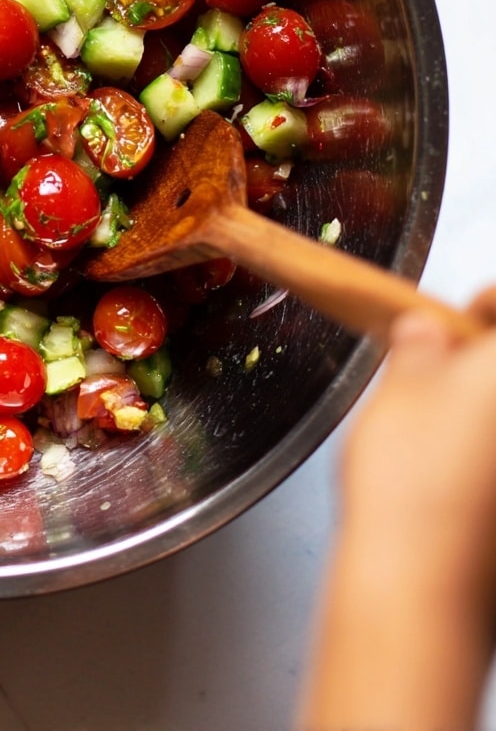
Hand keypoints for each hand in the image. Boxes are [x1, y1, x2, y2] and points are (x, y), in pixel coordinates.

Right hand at [298, 289, 495, 730]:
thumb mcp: (399, 385)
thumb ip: (420, 346)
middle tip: (450, 358)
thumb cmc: (413, 481)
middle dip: (487, 361)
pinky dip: (488, 454)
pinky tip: (459, 463)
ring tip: (446, 413)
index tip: (465, 307)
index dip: (487, 301)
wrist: (422, 584)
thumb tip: (428, 335)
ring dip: (488, 408)